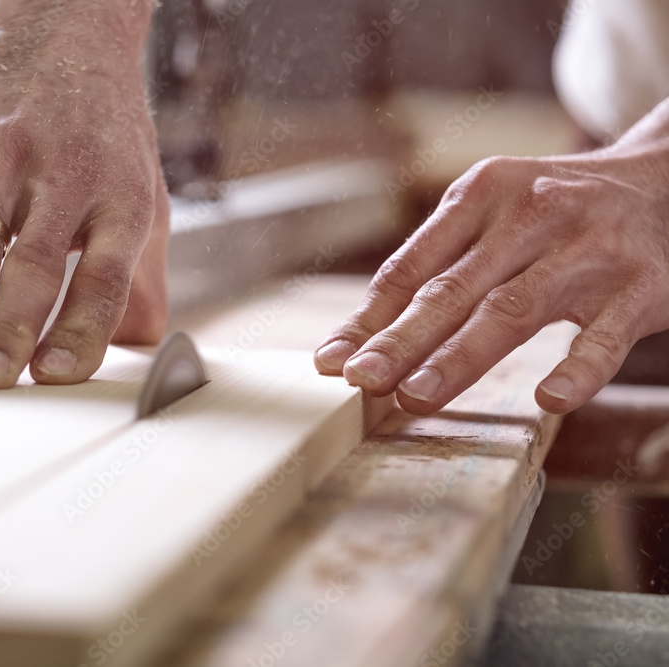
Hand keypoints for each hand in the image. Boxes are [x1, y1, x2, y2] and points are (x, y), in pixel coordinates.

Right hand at [0, 0, 167, 387]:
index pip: (106, 277)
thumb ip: (139, 273)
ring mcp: (6, 153)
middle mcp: (65, 178)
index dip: (82, 329)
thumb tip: (142, 343)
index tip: (55, 376)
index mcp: (119, 201)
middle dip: (8, 330)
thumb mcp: (141, 194)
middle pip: (36, 267)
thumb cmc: (103, 128)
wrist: (66, 26)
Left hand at [314, 98, 668, 414]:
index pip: (412, 265)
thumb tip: (361, 333)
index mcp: (481, 194)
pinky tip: (549, 399)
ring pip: (513, 310)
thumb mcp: (492, 214)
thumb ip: (436, 265)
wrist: (665, 181)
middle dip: (401, 340)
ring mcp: (587, 251)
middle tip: (360, 381)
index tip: (331, 360)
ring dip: (460, 357)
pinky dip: (578, 368)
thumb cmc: (554, 211)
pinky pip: (605, 336)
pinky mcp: (640, 288)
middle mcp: (530, 215)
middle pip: (453, 289)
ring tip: (416, 395)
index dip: (370, 317)